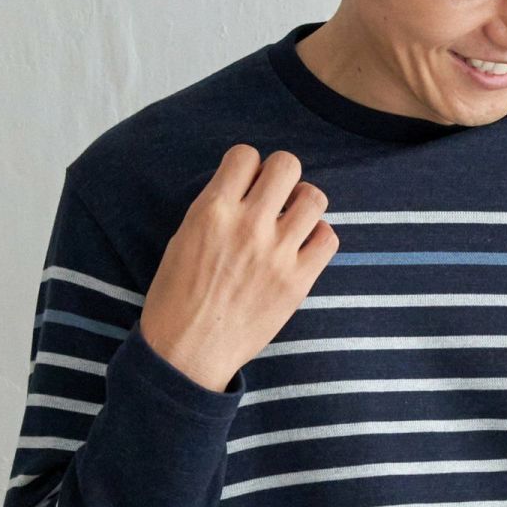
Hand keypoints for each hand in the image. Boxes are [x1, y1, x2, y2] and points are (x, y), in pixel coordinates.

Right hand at [139, 146, 337, 391]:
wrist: (188, 351)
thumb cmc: (177, 298)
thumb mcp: (183, 239)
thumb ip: (216, 209)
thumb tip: (246, 190)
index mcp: (212, 210)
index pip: (245, 155)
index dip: (249, 167)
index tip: (247, 185)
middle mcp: (248, 225)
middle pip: (287, 165)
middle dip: (282, 176)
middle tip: (276, 198)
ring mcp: (277, 253)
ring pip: (314, 197)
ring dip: (304, 204)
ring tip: (293, 222)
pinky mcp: (298, 281)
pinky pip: (329, 238)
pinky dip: (320, 237)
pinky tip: (303, 248)